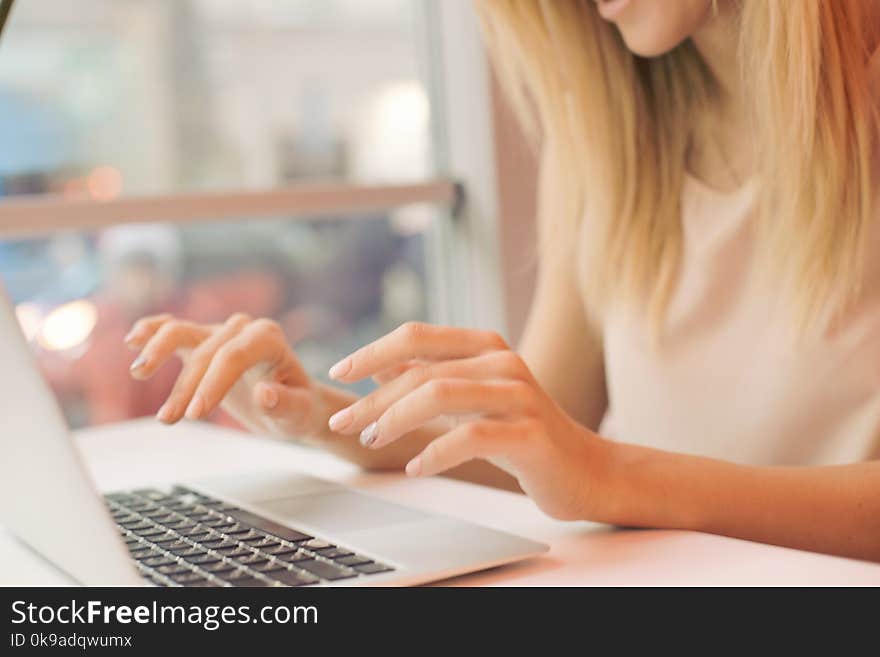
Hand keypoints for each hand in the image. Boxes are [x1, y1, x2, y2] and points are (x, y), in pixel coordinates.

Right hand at [124, 313, 323, 437]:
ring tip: (139, 374)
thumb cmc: (297, 407)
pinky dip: (151, 331)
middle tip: (171, 420)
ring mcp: (219, 331)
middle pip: (205, 350)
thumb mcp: (298, 413)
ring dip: (157, 355)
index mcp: (268, 338)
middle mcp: (243, 328)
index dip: (211, 383)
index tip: (195, 414)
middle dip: (185, 386)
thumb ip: (285, 404)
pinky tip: (132, 342)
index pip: (233, 356)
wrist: (292, 403)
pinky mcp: (201, 340)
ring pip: (180, 331)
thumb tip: (265, 394)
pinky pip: (170, 327)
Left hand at [325, 322, 612, 520]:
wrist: (585, 470)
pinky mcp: (531, 434)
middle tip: (343, 424)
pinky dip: (434, 453)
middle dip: (373, 399)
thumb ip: (431, 377)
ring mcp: (520, 395)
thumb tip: (376, 365)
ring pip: (440, 394)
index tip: (340, 373)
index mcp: (486, 345)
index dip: (372, 351)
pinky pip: (470, 437)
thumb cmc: (520, 434)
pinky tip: (415, 468)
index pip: (417, 336)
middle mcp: (503, 361)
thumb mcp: (472, 399)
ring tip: (372, 441)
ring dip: (395, 420)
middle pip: (420, 370)